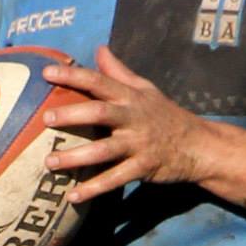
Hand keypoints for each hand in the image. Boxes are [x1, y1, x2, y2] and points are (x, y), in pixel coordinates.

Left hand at [40, 46, 208, 202]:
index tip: (47, 73)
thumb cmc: (166, 115)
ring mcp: (138, 145)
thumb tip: (99, 49)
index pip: (99, 81)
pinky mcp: (143, 168)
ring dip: (75, 157)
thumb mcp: (147, 89)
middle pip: (100, 113)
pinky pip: (115, 180)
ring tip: (49, 162)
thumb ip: (119, 72)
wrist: (200, 146)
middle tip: (46, 118)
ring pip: (103, 151)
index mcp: (131, 97)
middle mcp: (133, 119)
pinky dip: (93, 189)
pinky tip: (72, 196)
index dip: (73, 76)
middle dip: (72, 115)